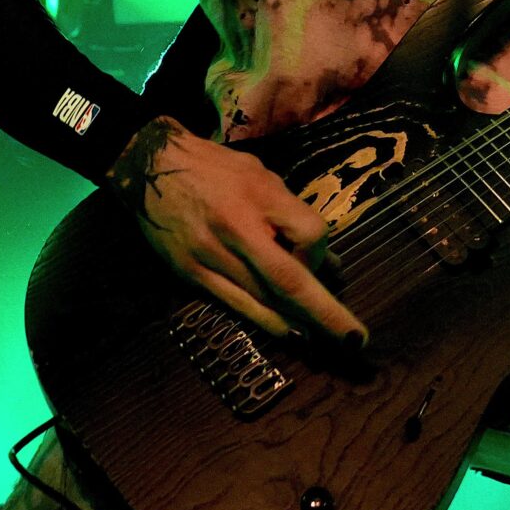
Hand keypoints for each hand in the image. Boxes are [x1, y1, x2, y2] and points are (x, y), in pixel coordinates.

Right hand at [105, 115, 365, 346]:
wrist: (154, 168)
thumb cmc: (217, 169)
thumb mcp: (262, 176)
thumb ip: (292, 215)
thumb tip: (329, 262)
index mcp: (257, 194)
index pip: (308, 232)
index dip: (322, 253)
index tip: (324, 258)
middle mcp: (234, 228)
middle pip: (288, 279)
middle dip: (325, 313)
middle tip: (355, 340)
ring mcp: (209, 256)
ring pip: (262, 300)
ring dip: (297, 322)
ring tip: (325, 336)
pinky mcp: (191, 274)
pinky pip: (235, 305)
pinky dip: (265, 321)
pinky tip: (287, 331)